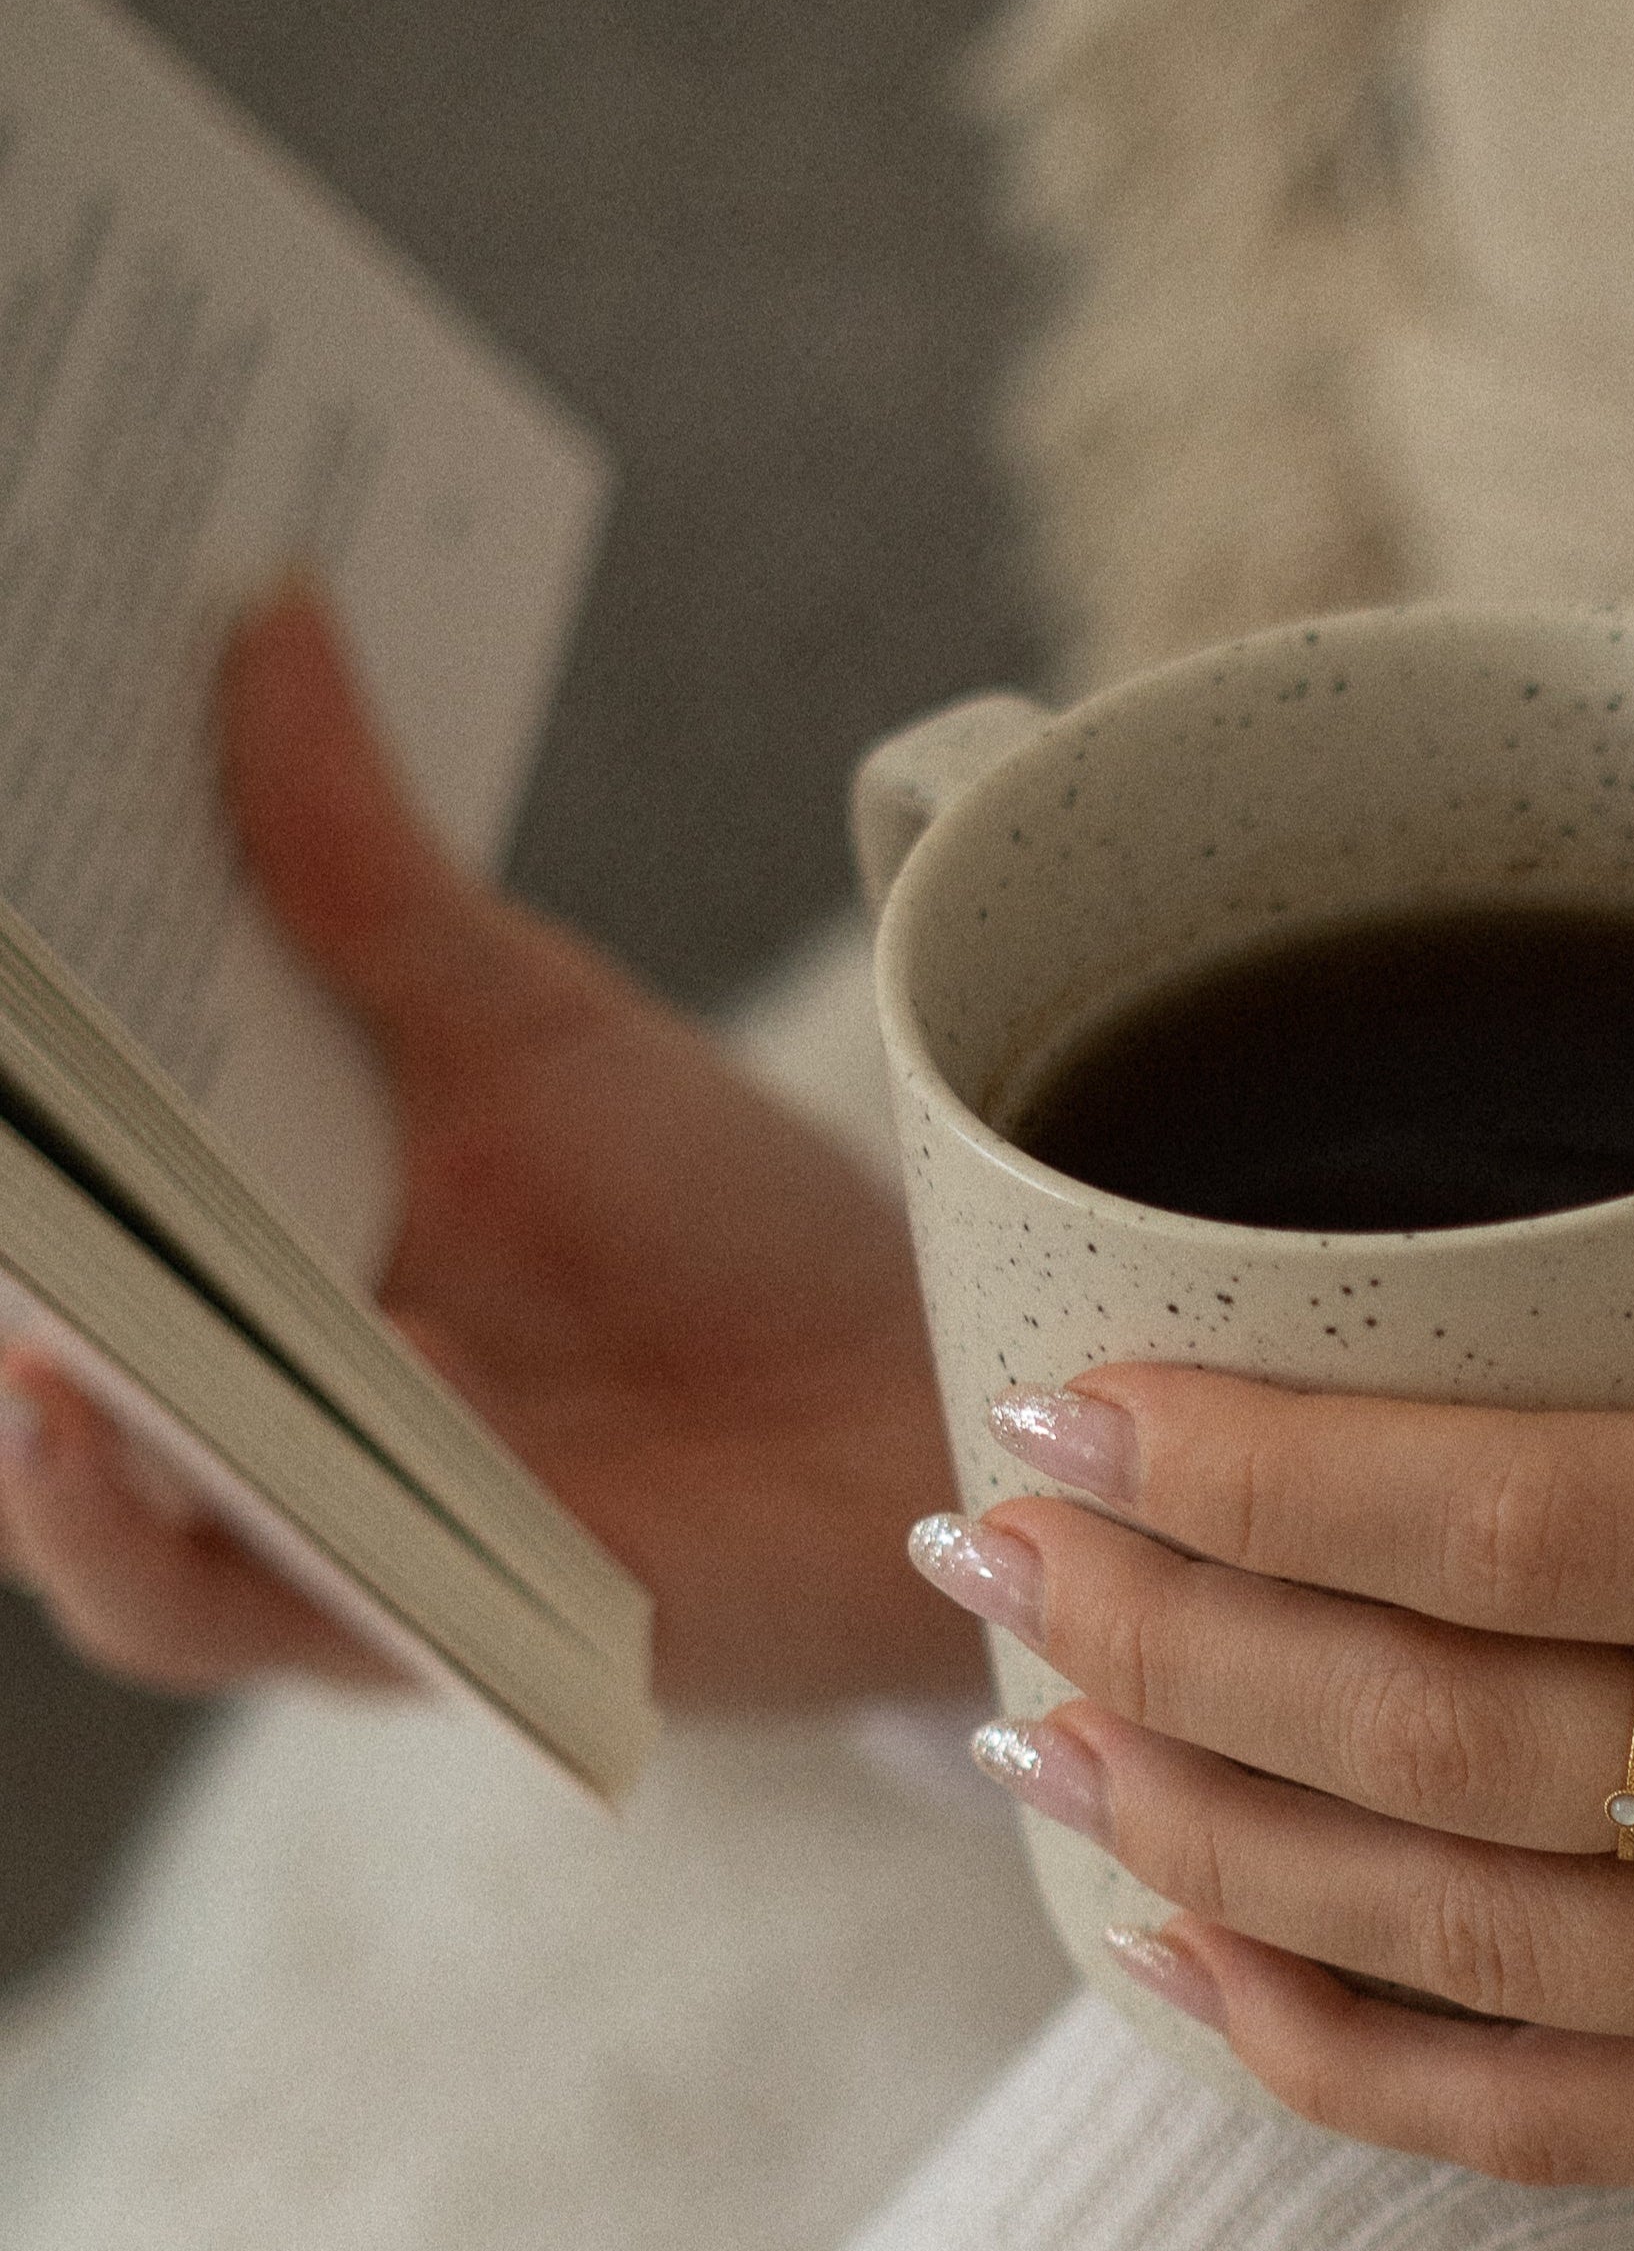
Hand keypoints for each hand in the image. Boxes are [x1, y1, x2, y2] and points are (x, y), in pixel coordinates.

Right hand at [0, 585, 972, 1711]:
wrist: (926, 1401)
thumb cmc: (728, 1228)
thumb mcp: (524, 1025)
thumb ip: (361, 865)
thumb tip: (265, 619)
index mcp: (231, 1242)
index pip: (34, 1187)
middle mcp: (234, 1396)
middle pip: (16, 1356)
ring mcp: (303, 1526)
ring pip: (71, 1521)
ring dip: (31, 1438)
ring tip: (24, 1343)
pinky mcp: (402, 1632)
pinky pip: (223, 1612)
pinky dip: (172, 1528)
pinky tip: (176, 1423)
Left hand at [917, 970, 1633, 2182]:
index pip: (1548, 1525)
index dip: (1277, 1478)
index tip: (1081, 1405)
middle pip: (1454, 1745)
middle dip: (1172, 1642)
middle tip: (983, 1543)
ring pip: (1467, 1947)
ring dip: (1203, 1837)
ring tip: (1018, 1718)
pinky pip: (1560, 2129)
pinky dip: (1337, 2060)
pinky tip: (1172, 1955)